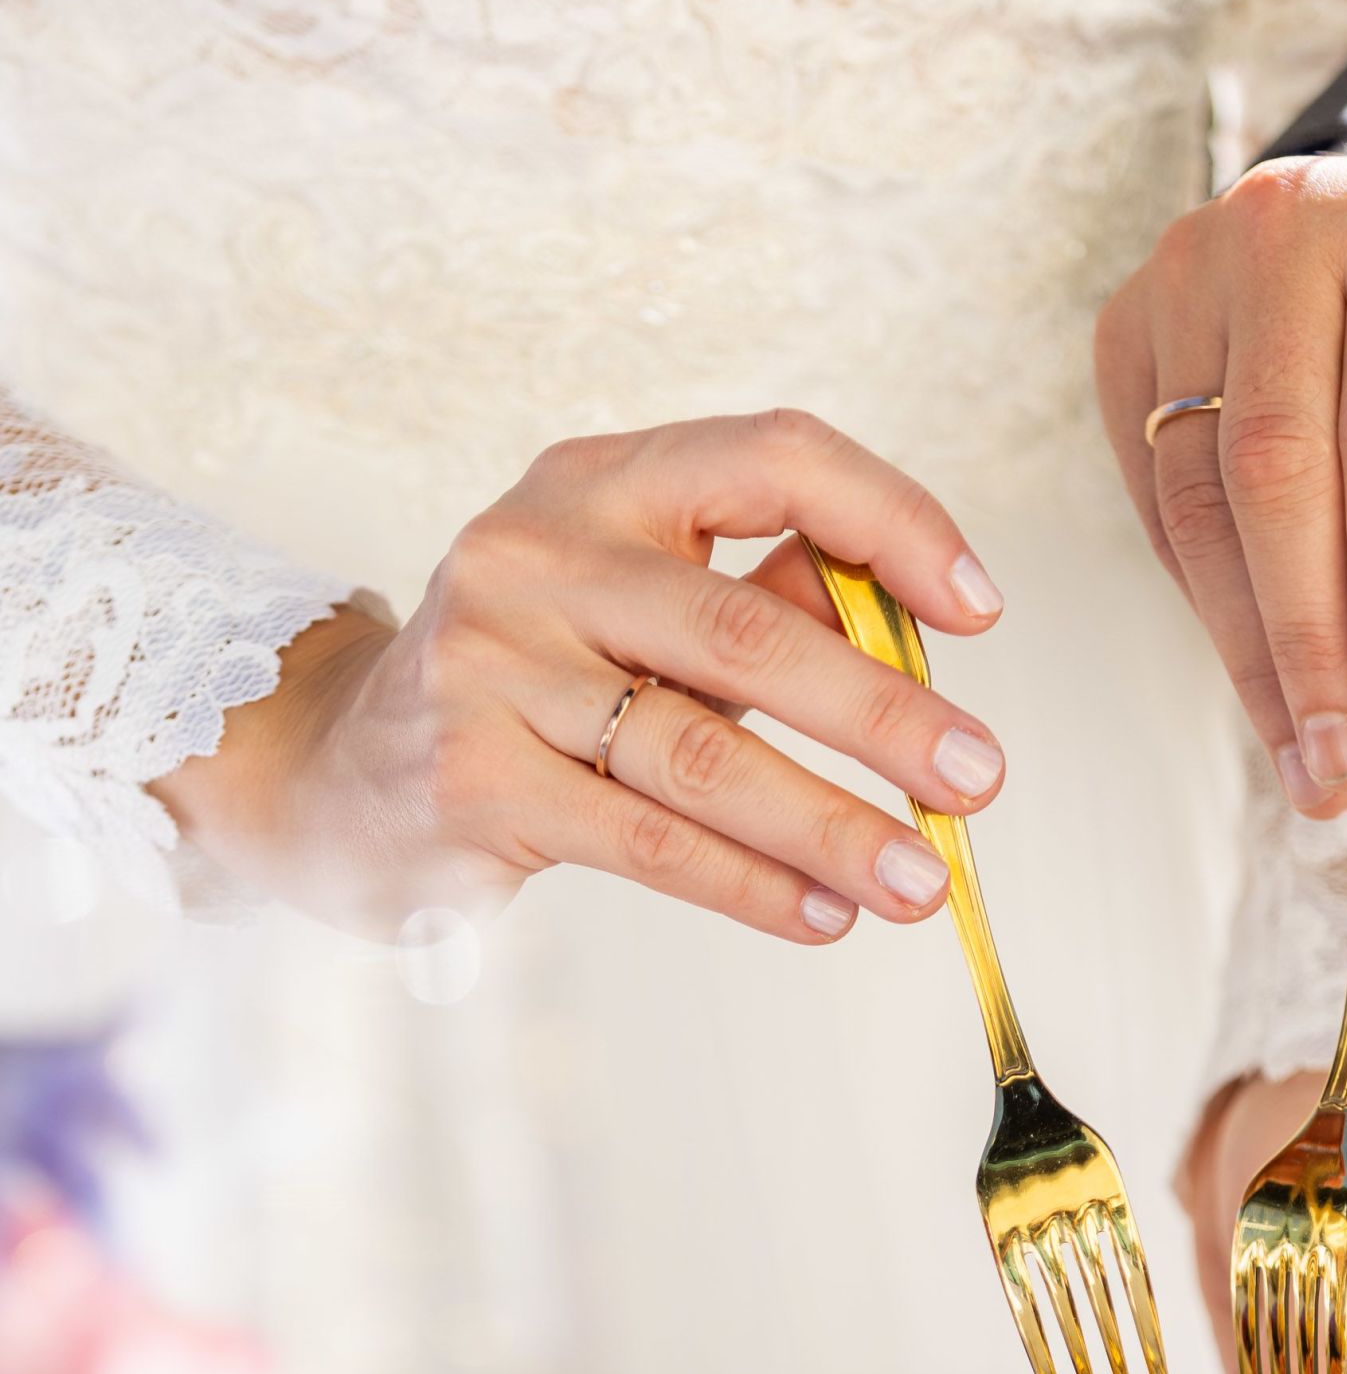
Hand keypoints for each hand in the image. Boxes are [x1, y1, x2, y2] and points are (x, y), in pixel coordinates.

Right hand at [153, 410, 1008, 933]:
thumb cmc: (536, 686)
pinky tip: (826, 915)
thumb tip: (916, 631)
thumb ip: (764, 605)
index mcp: (601, 482)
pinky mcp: (473, 779)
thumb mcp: (638, 614)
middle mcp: (537, 553)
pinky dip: (753, 884)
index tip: (979, 611)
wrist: (341, 773)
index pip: (774, 458)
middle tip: (979, 778)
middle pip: (747, 629)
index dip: (892, 521)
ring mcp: (493, 665)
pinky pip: (648, 839)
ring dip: (832, 826)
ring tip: (920, 882)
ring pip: (703, 753)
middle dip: (884, 714)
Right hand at [1093, 154, 1346, 815]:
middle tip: (1340, 763)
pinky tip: (1262, 671)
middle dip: (1310, 643)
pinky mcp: (1133, 333)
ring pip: (1199, 498)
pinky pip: (1158, 497)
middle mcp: (1291, 231)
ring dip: (1249, 649)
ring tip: (1303, 753)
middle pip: (1276, 472)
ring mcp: (1192, 275)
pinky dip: (1209, 599)